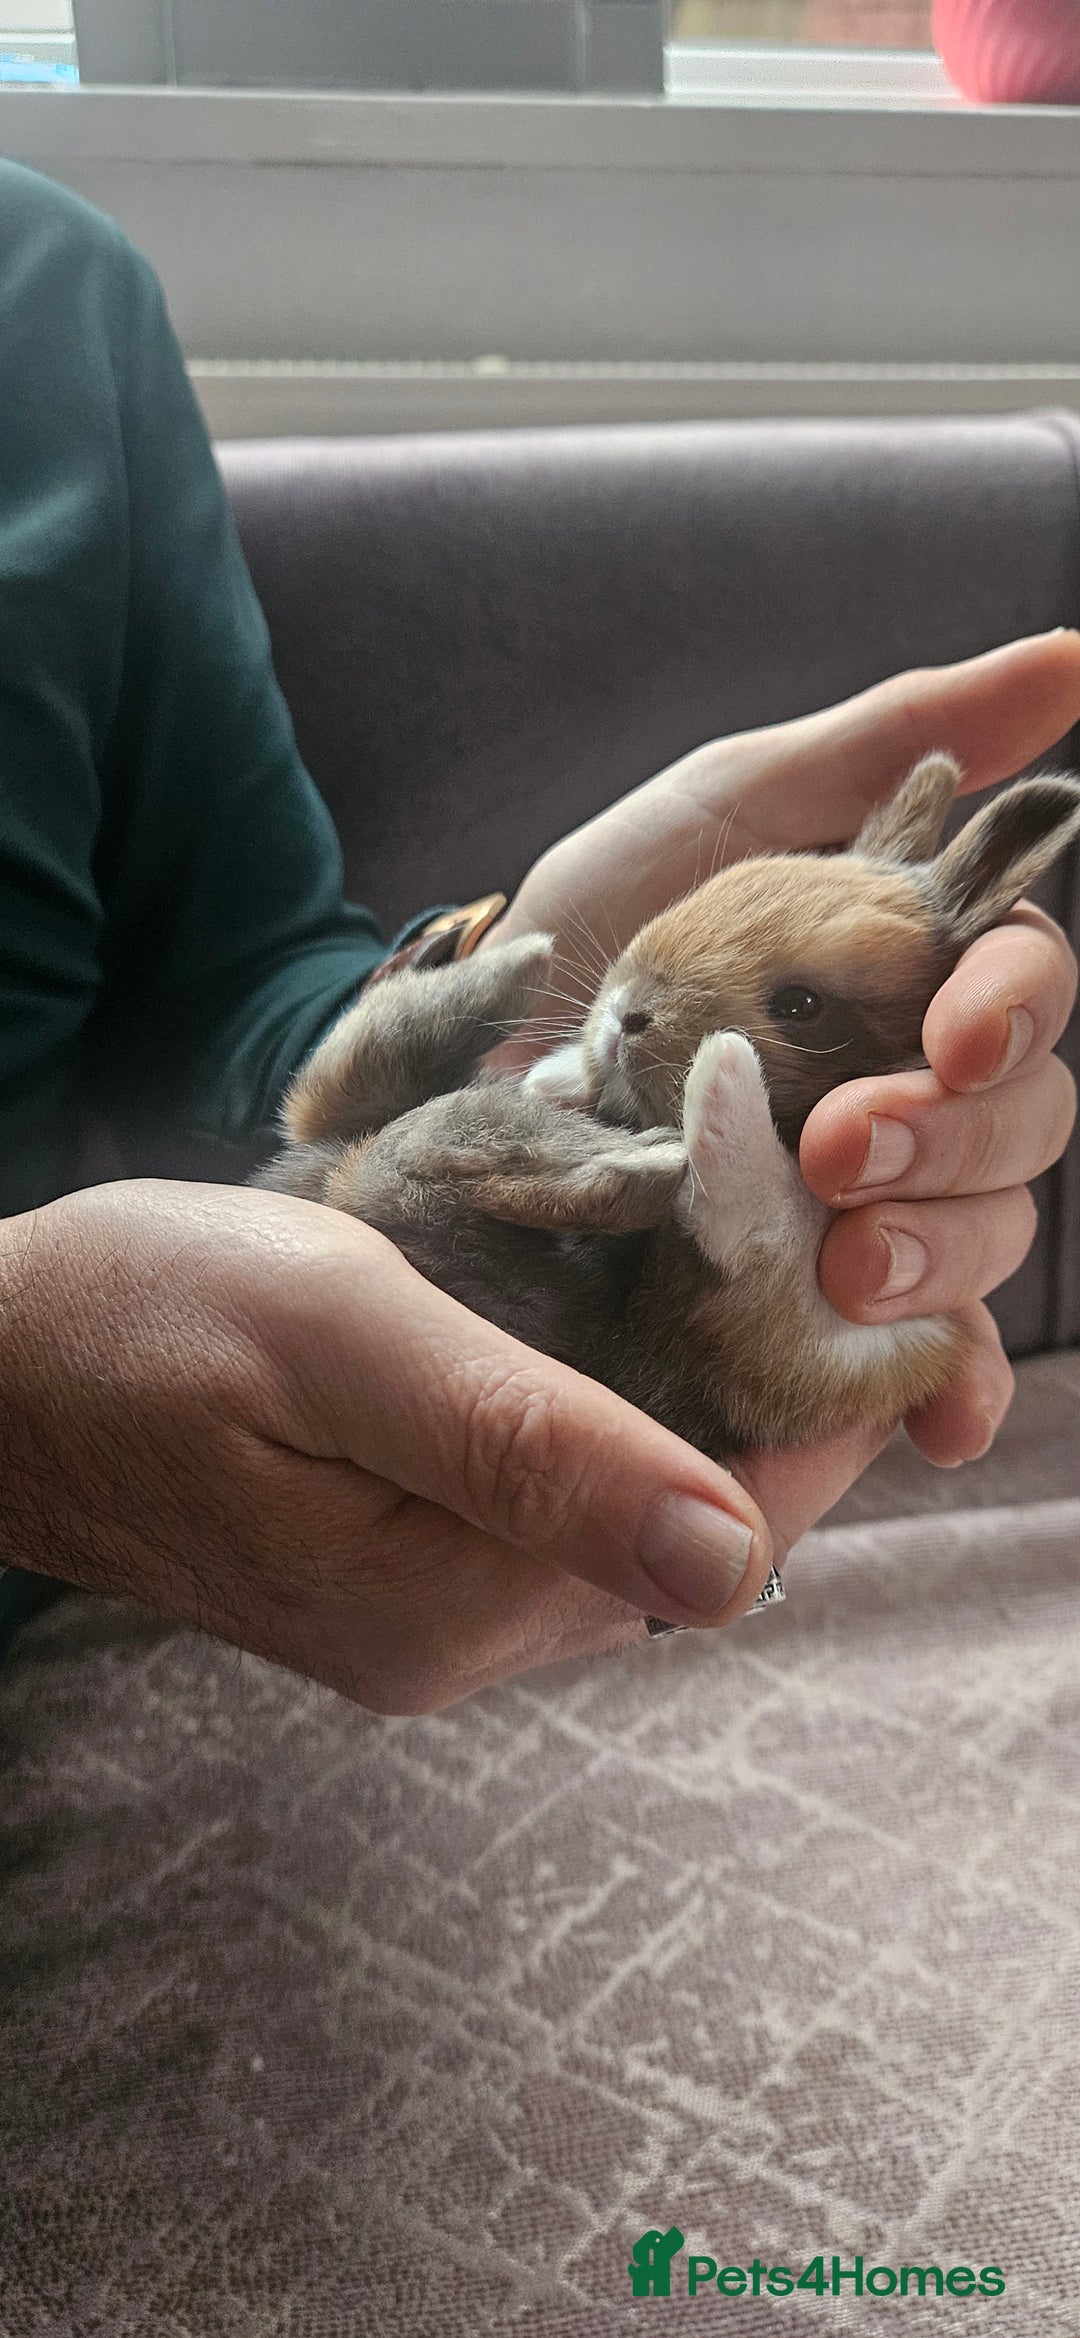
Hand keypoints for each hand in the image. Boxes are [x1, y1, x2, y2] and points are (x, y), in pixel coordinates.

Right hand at [0, 1180, 798, 1710]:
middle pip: (695, 1541)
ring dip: (689, 1408)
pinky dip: (608, 1424)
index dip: (813, 1410)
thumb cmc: (129, 1317)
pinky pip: (553, 1514)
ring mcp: (415, 1623)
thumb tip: (727, 1563)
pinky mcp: (387, 1580)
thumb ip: (526, 1445)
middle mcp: (447, 1644)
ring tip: (704, 1266)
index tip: (837, 1272)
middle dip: (762, 1402)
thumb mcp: (336, 1336)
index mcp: (446, 1602)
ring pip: (630, 1525)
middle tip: (776, 1244)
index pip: (730, 1536)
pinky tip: (596, 1327)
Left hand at [495, 629, 1079, 1465]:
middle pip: (1025, 1129)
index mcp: (924, 985)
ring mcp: (882, 1211)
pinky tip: (934, 1419)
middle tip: (842, 1148)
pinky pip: (925, 1364)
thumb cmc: (614, 918)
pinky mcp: (827, 1313)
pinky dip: (949, 1387)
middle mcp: (924, 1099)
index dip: (1010, 1015)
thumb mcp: (727, 807)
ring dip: (945, 1258)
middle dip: (954, 1143)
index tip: (947, 1033)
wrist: (474, 1051)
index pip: (1026, 1000)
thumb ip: (887, 744)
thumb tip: (1072, 659)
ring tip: (847, 1267)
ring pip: (986, 1241)